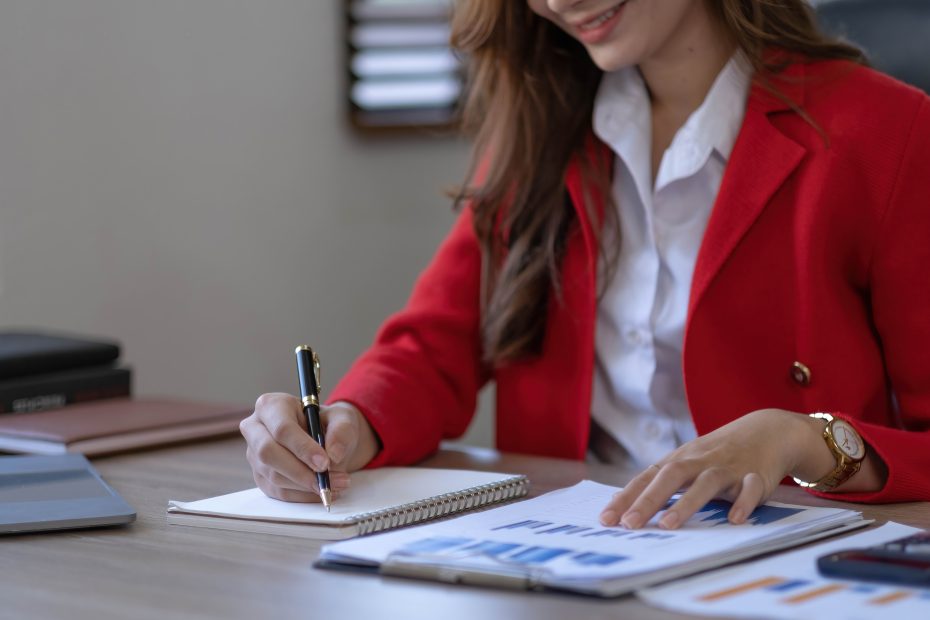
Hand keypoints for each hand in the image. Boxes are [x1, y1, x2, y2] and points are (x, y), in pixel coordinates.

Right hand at [239, 393, 379, 502]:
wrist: (325, 437)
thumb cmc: (329, 423)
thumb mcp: (342, 418)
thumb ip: (341, 431)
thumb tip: (333, 454)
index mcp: (272, 406)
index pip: (282, 429)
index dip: (302, 448)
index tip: (324, 463)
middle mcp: (255, 429)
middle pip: (268, 453)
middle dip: (300, 471)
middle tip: (327, 481)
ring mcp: (254, 454)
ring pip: (273, 476)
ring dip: (305, 486)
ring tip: (336, 485)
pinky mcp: (260, 476)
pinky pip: (278, 491)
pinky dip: (302, 496)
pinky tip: (321, 491)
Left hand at [599, 409, 829, 528]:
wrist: (766, 431)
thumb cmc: (717, 454)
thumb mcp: (687, 464)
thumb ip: (659, 483)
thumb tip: (623, 503)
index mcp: (679, 460)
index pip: (647, 478)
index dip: (626, 497)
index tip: (606, 519)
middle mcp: (699, 461)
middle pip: (670, 476)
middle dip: (648, 500)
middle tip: (629, 524)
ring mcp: (727, 468)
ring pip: (705, 483)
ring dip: (687, 503)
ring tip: (668, 526)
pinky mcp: (756, 476)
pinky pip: (751, 489)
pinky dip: (744, 503)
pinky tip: (734, 520)